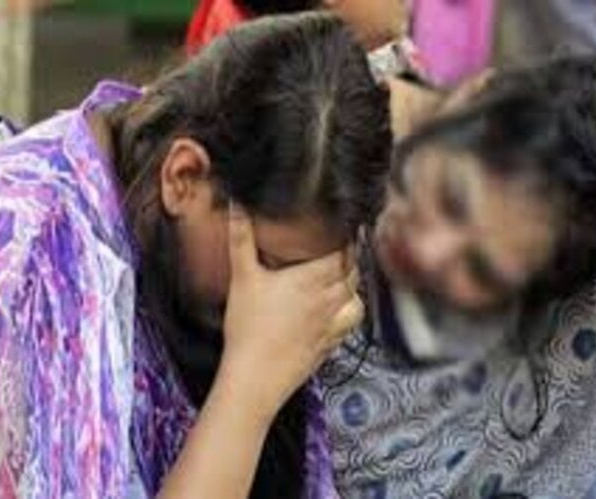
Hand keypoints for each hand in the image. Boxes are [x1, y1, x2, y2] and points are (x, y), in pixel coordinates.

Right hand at [219, 204, 362, 419]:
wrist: (254, 379)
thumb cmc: (248, 331)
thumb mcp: (242, 278)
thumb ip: (241, 239)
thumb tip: (238, 208)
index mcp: (313, 280)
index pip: (344, 250)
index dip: (346, 235)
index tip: (342, 225)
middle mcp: (330, 300)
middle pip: (353, 270)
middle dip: (349, 255)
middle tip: (339, 244)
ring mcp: (333, 323)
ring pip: (357, 295)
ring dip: (352, 282)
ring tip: (341, 273)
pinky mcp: (330, 343)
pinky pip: (351, 321)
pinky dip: (350, 309)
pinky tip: (339, 307)